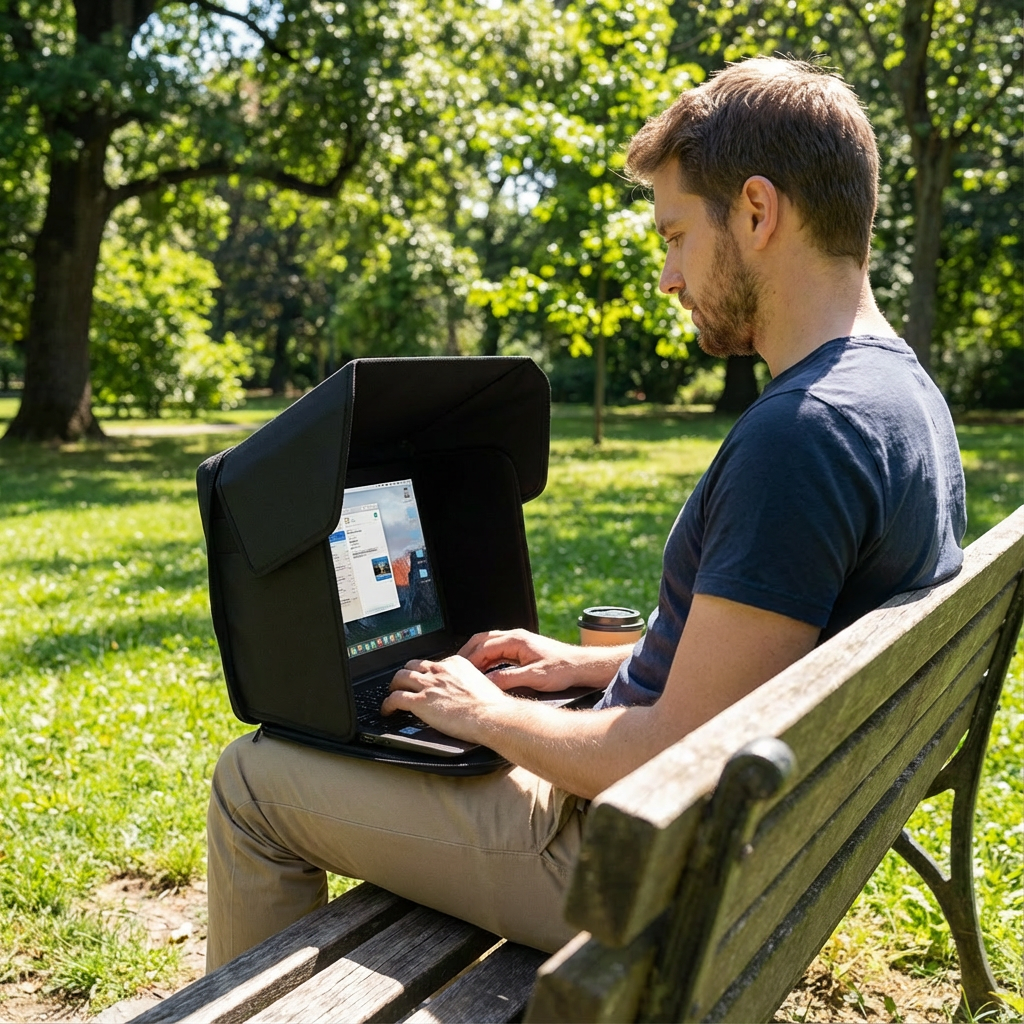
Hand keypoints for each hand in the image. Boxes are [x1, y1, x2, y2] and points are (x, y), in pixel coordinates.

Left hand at [382, 655, 509, 741]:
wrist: (491, 715)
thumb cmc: (491, 704)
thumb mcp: (480, 683)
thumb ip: (467, 682)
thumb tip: (464, 690)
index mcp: (456, 663)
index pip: (433, 663)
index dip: (426, 672)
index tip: (426, 679)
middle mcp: (440, 670)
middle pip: (413, 665)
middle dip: (406, 674)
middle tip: (404, 683)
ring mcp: (429, 684)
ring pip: (400, 677)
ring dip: (394, 686)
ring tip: (392, 693)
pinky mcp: (420, 701)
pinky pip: (395, 698)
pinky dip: (387, 704)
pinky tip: (388, 710)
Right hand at [457, 628, 617, 691]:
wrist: (581, 666)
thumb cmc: (563, 669)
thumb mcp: (534, 677)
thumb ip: (509, 679)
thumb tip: (487, 683)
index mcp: (516, 640)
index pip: (483, 647)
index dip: (468, 660)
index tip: (458, 672)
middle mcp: (515, 637)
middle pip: (482, 641)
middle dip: (466, 653)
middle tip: (454, 667)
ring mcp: (518, 642)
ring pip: (489, 645)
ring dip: (476, 656)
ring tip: (464, 670)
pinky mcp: (522, 649)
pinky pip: (498, 651)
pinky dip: (487, 659)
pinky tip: (484, 671)